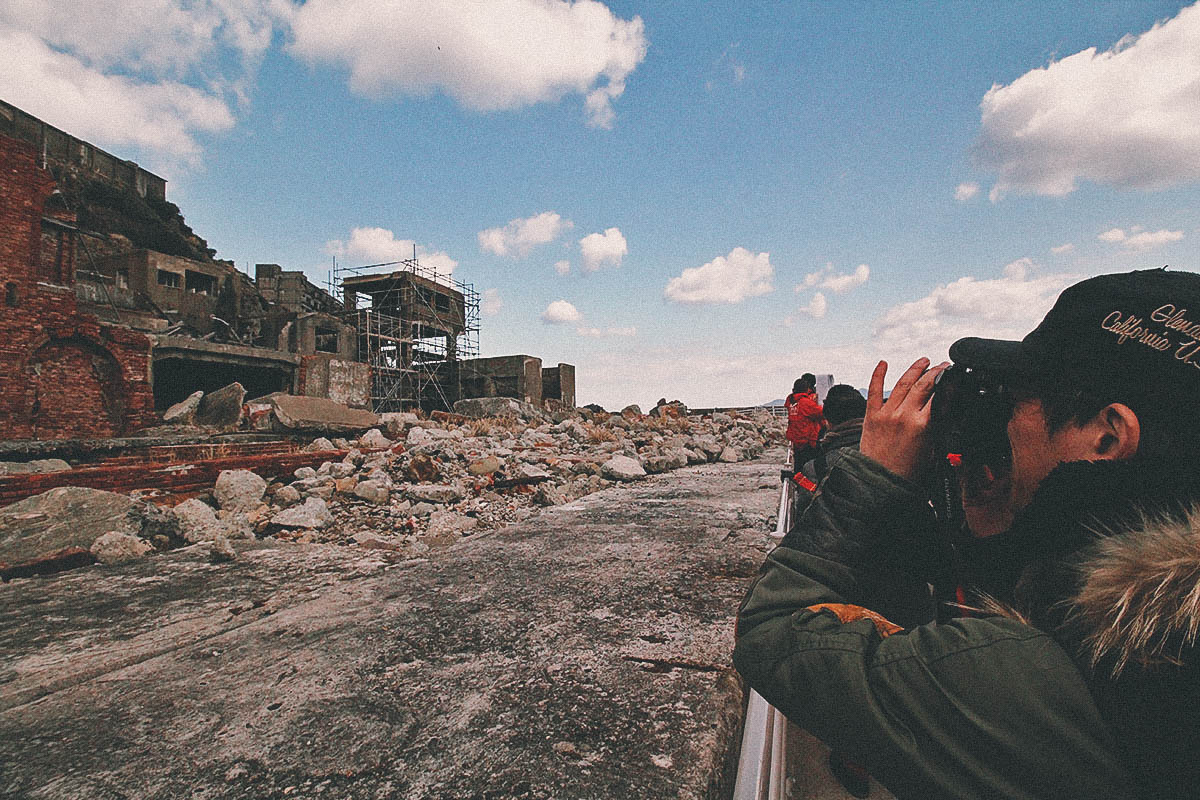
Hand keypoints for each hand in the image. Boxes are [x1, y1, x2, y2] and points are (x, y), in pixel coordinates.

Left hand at [860, 358, 948, 481]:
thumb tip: (944, 410)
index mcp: (923, 425)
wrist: (881, 482)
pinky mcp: (871, 416)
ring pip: (903, 383)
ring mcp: (887, 414)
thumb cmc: (907, 471)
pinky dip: (878, 375)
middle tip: (942, 365)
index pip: (939, 395)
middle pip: (924, 385)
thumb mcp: (932, 448)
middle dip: (935, 371)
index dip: (947, 381)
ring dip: (915, 369)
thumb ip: (937, 427)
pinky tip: (883, 363)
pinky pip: (874, 390)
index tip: (953, 374)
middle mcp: (904, 416)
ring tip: (923, 362)